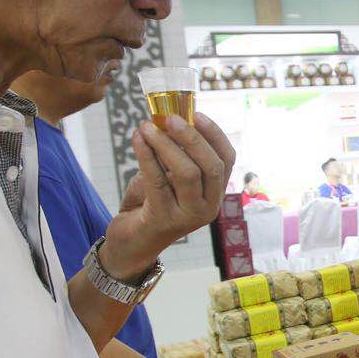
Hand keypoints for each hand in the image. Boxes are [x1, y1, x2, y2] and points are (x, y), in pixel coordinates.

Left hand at [101, 112, 235, 279]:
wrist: (131, 244)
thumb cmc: (151, 205)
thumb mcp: (168, 178)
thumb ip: (173, 155)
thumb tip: (167, 118)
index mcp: (214, 194)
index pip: (227, 160)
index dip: (215, 134)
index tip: (196, 113)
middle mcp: (208, 207)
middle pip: (211, 166)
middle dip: (191, 138)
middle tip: (169, 118)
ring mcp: (188, 217)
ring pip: (187, 174)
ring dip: (166, 145)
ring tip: (147, 126)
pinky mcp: (164, 220)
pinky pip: (157, 181)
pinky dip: (146, 155)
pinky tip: (137, 139)